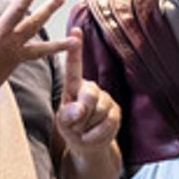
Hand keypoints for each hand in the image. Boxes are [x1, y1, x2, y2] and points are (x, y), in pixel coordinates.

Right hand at [0, 0, 69, 95]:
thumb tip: (2, 31)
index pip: (18, 8)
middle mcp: (11, 43)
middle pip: (34, 23)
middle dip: (48, 9)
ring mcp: (16, 56)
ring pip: (42, 47)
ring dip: (59, 43)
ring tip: (74, 39)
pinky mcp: (16, 65)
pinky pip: (33, 56)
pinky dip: (41, 53)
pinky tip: (51, 49)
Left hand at [55, 29, 120, 154]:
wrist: (87, 145)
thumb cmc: (71, 128)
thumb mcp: (62, 122)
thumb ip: (67, 114)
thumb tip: (80, 108)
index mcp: (73, 86)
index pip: (74, 67)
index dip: (75, 50)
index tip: (76, 32)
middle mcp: (91, 88)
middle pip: (89, 95)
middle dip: (81, 114)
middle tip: (75, 125)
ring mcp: (105, 99)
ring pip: (99, 111)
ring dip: (88, 126)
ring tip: (83, 129)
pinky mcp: (116, 112)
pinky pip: (107, 123)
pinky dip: (96, 134)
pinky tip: (92, 136)